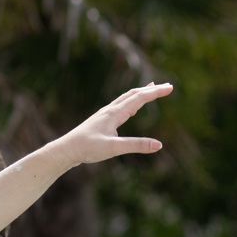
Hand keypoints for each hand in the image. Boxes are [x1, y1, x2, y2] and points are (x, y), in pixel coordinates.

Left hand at [52, 83, 171, 166]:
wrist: (65, 150)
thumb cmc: (87, 149)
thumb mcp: (113, 148)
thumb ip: (136, 145)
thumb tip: (159, 145)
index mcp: (114, 113)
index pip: (139, 98)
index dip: (156, 92)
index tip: (171, 87)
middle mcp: (109, 110)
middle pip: (133, 94)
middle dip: (151, 89)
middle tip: (167, 86)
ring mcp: (104, 114)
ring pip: (125, 98)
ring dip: (140, 92)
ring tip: (151, 88)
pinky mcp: (100, 121)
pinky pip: (119, 106)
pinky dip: (130, 101)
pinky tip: (130, 107)